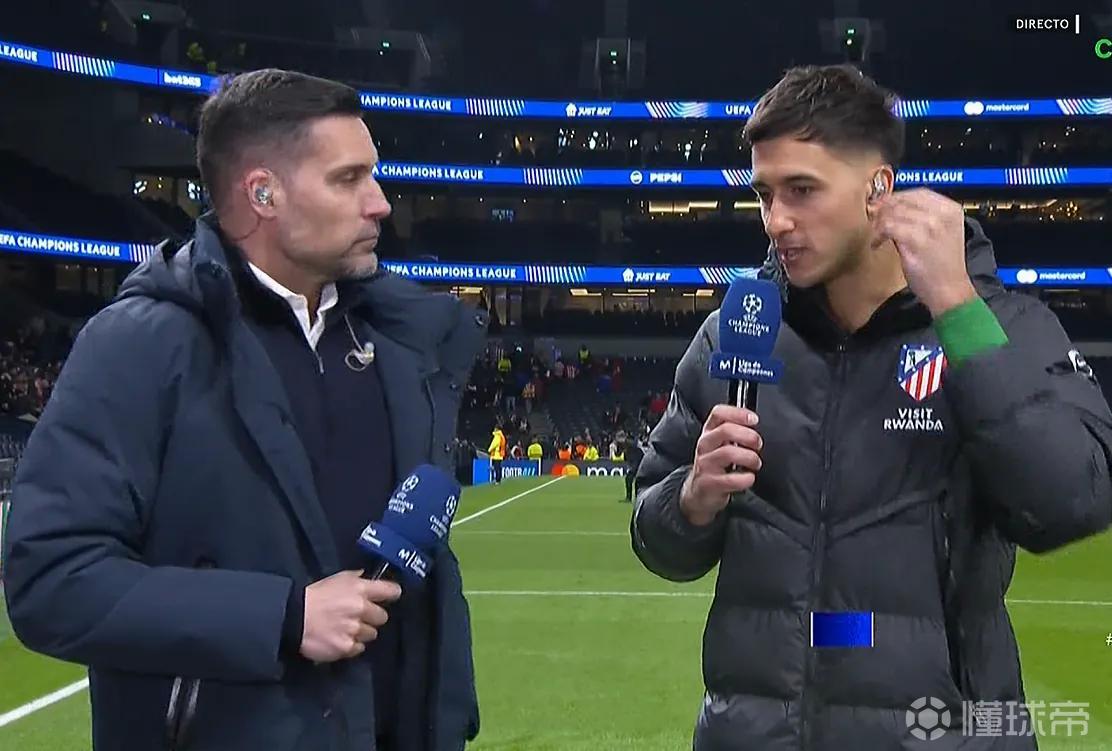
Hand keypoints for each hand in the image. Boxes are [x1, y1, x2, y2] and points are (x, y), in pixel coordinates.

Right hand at [299, 570, 401, 662]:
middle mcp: (361, 609)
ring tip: (345, 628)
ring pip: (371, 634)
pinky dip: (351, 645)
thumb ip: (356, 578)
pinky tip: (339, 638)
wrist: (293, 618)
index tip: (392, 596)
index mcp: (360, 589)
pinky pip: (359, 647)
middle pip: (382, 617)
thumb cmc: (314, 596)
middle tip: (359, 617)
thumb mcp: (336, 579)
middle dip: (372, 617)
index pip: (390, 591)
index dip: (392, 593)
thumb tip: (369, 578)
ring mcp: (354, 629)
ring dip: (361, 632)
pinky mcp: (346, 647)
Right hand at [680, 405, 762, 526]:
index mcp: (709, 432)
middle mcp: (705, 445)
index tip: (753, 419)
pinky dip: (745, 479)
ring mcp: (705, 464)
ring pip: (728, 453)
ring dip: (750, 458)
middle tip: (758, 444)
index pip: (718, 413)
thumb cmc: (716, 465)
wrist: (699, 492)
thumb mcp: (720, 444)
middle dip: (748, 436)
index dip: (738, 413)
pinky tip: (748, 478)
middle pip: (725, 430)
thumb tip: (754, 423)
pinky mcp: (708, 483)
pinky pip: (730, 479)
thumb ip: (735, 430)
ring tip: (755, 464)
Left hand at [872, 188, 976, 316]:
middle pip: (903, 200)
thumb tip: (891, 208)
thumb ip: (921, 218)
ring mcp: (931, 225)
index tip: (882, 205)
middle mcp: (943, 213)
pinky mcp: (918, 239)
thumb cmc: (942, 267)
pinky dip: (878, 234)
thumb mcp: (940, 234)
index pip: (918, 192)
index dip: (896, 197)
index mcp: (951, 209)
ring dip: (878, 223)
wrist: (950, 291)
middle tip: (872, 219)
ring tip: (875, 235)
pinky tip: (877, 244)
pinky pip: (889, 227)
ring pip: (893, 212)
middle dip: (884, 209)